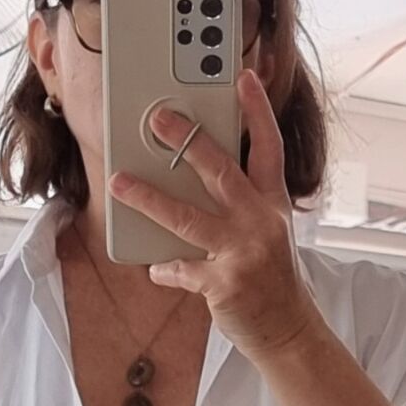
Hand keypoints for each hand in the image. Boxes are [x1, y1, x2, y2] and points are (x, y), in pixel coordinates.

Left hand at [107, 69, 321, 360]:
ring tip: (120, 182)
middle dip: (186, 141)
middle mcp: (261, 222)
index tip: (242, 76)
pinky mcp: (225, 284)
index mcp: (273, 204)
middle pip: (221, 171)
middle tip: (157, 118)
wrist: (286, 329)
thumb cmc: (270, 277)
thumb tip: (194, 174)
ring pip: (188, 217)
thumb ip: (241, 202)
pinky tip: (155, 267)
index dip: (257, 110)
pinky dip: (164, 268)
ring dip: (148, 198)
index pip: (268, 147)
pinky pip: (181, 269)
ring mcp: (244, 252)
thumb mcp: (268, 231)